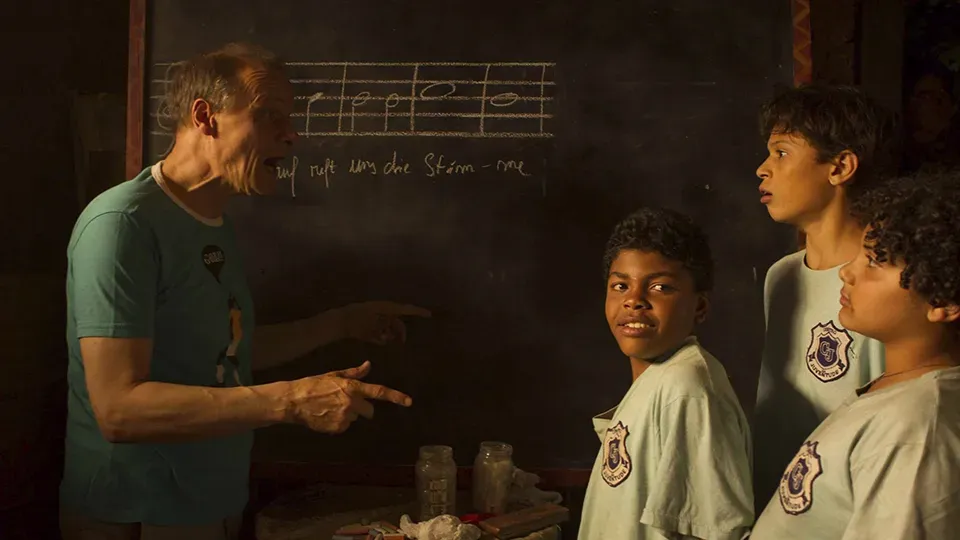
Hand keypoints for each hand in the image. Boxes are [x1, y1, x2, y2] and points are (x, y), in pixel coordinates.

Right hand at [285, 361, 411, 433]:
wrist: (294, 401)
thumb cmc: (313, 384)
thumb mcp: (334, 374)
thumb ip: (354, 373)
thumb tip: (369, 365)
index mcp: (352, 387)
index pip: (379, 392)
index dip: (396, 397)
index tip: (409, 402)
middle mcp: (351, 402)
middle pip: (370, 411)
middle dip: (363, 408)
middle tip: (347, 403)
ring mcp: (345, 416)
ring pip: (356, 418)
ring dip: (349, 415)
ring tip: (331, 408)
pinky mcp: (338, 428)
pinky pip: (345, 426)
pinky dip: (339, 423)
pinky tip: (327, 416)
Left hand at [338, 301, 431, 344]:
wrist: (339, 321)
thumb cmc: (356, 322)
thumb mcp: (373, 328)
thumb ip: (385, 330)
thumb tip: (391, 334)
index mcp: (385, 308)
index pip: (405, 309)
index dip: (418, 312)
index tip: (429, 314)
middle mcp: (382, 310)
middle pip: (397, 321)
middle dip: (400, 331)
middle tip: (402, 343)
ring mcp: (376, 315)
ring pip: (389, 325)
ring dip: (390, 333)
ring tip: (384, 340)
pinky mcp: (369, 321)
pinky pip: (381, 328)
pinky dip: (381, 334)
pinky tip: (377, 339)